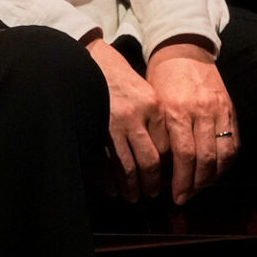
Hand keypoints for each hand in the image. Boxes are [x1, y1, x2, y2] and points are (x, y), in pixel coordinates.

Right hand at [88, 40, 166, 200]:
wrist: (90, 59)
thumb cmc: (120, 78)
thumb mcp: (146, 93)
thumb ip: (155, 120)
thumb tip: (163, 155)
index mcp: (152, 106)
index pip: (165, 148)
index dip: (166, 168)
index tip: (165, 179)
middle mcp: (135, 116)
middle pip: (150, 161)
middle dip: (151, 184)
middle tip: (151, 194)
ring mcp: (112, 124)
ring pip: (127, 167)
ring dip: (131, 187)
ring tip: (132, 196)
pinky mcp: (93, 128)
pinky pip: (104, 162)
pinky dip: (109, 180)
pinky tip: (112, 188)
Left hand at [145, 44, 235, 204]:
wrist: (184, 51)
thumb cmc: (161, 79)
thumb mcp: (153, 105)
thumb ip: (158, 134)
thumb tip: (157, 169)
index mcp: (176, 111)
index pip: (183, 155)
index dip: (181, 180)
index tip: (174, 196)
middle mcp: (200, 112)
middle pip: (204, 159)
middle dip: (195, 184)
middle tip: (185, 197)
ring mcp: (218, 111)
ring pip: (222, 154)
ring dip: (212, 178)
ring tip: (200, 188)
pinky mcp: (230, 110)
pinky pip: (233, 144)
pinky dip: (226, 163)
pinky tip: (215, 173)